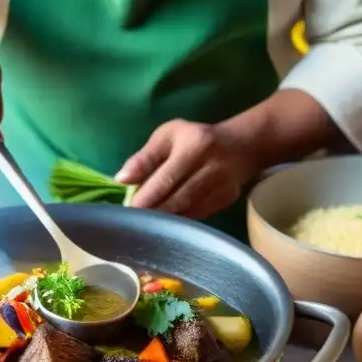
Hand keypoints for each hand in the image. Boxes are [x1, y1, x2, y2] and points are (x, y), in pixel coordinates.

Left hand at [114, 119, 255, 219]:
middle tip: (133, 223)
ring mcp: (223, 185)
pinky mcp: (227, 199)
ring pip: (188, 210)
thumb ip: (145, 157)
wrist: (239, 146)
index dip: (146, 196)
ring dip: (165, 220)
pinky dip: (180, 221)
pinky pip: (198, 215)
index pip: (166, 177)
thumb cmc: (193, 139)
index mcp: (195, 145)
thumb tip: (122, 179)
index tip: (128, 210)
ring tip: (146, 226)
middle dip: (153, 212)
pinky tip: (166, 224)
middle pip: (178, 197)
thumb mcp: (167, 136)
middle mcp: (212, 166)